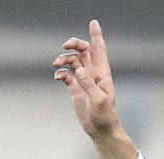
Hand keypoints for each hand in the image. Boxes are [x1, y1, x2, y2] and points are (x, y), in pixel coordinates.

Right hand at [53, 19, 139, 158]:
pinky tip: (58, 77)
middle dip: (74, 44)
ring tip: (57, 64)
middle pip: (83, 51)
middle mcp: (93, 74)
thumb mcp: (99, 101)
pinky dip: (61, 73)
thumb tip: (78, 70)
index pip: (100, 50)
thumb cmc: (105, 117)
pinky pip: (66, 75)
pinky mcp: (75, 89)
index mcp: (102, 74)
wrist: (101, 131)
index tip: (93, 22)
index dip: (97, 36)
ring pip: (72, 61)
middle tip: (65, 45)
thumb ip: (89, 85)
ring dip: (64, 59)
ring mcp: (83, 81)